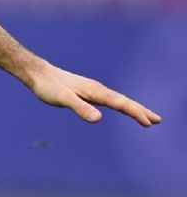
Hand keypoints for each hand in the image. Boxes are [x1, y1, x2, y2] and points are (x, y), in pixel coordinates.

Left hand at [27, 63, 161, 126]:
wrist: (37, 73)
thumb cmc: (48, 86)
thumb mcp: (63, 99)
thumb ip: (80, 108)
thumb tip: (98, 119)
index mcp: (96, 92)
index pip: (121, 103)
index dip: (136, 113)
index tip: (150, 123)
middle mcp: (98, 89)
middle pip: (124, 101)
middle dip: (141, 111)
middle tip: (158, 120)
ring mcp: (93, 89)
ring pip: (118, 99)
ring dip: (133, 108)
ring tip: (145, 117)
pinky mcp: (86, 91)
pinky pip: (109, 98)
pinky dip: (121, 104)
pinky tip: (120, 107)